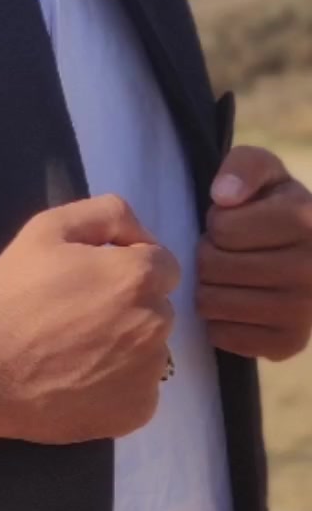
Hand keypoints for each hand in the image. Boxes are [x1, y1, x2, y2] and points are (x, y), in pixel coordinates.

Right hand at [0, 195, 179, 444]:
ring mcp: (150, 372)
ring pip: (150, 349)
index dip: (129, 267)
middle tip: (81, 316)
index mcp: (139, 276)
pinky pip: (141, 389)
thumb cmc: (12, 296)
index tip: (94, 281)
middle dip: (130, 306)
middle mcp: (156, 323)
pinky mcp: (138, 411)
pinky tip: (82, 380)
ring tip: (78, 351)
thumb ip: (107, 214)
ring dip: (126, 346)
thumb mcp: (47, 229)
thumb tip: (141, 235)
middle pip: (158, 307)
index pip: (163, 265)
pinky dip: (119, 385)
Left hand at [197, 147, 311, 361]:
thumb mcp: (264, 171)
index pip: (221, 228)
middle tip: (226, 253)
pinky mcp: (289, 343)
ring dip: (209, 288)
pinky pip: (223, 336)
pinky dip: (219, 321)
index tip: (233, 225)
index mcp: (305, 220)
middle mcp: (311, 268)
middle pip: (212, 266)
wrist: (309, 255)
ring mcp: (303, 311)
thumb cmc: (274, 207)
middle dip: (208, 255)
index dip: (217, 223)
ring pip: (212, 302)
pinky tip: (238, 304)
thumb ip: (243, 167)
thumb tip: (225, 196)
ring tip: (229, 277)